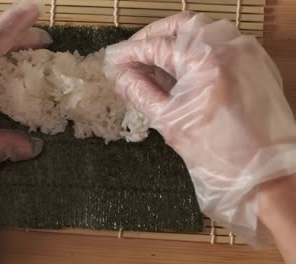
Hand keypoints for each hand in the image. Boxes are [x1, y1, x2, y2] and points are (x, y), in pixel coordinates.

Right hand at [105, 11, 295, 245]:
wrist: (266, 172)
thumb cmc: (219, 153)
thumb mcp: (170, 123)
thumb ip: (141, 93)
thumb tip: (121, 77)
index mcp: (205, 62)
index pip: (157, 46)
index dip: (131, 52)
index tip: (114, 59)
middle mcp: (229, 46)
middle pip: (182, 25)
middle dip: (153, 35)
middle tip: (134, 53)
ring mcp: (247, 51)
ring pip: (204, 29)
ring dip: (176, 39)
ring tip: (157, 61)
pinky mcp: (257, 62)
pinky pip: (223, 41)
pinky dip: (199, 47)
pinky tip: (185, 67)